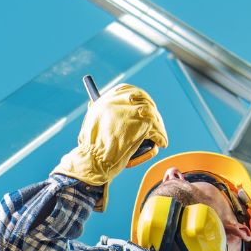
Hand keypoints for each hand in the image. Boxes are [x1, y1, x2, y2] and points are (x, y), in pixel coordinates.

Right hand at [54, 83, 167, 208]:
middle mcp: (121, 100)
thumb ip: (98, 112)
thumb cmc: (89, 148)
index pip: (127, 91)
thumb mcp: (91, 122)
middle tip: (154, 124)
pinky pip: (158, 130)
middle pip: (143, 100)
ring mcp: (135, 110)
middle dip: (150, 113)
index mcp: (107, 98)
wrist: (94, 160)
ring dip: (157, 127)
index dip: (136, 98)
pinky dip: (161, 138)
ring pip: (153, 116)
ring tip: (158, 137)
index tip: (140, 107)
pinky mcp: (145, 123)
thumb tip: (98, 106)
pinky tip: (161, 144)